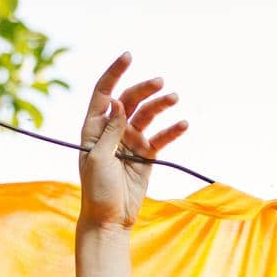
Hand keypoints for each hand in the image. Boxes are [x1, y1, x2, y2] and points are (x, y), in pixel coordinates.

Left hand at [77, 51, 188, 231]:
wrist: (109, 219)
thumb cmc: (96, 190)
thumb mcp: (98, 158)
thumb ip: (109, 130)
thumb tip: (117, 102)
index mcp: (94, 128)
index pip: (104, 93)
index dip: (114, 73)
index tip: (128, 57)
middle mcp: (112, 131)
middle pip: (129, 100)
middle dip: (144, 89)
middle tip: (160, 83)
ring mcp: (130, 141)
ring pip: (147, 116)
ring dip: (160, 105)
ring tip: (174, 98)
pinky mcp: (146, 155)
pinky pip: (161, 138)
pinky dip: (171, 130)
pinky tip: (183, 124)